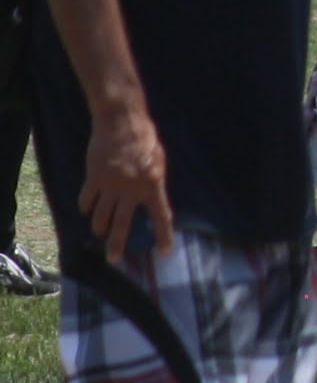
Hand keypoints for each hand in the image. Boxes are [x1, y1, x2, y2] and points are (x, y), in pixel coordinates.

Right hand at [80, 102, 171, 259]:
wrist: (121, 122)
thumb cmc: (145, 139)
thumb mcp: (159, 161)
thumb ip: (154, 182)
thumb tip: (151, 200)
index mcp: (154, 184)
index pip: (161, 215)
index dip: (163, 235)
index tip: (164, 252)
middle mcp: (132, 189)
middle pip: (123, 224)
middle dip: (118, 244)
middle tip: (113, 260)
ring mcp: (111, 185)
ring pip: (102, 216)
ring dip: (100, 227)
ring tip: (100, 232)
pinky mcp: (94, 178)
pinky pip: (87, 200)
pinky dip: (86, 206)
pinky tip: (87, 209)